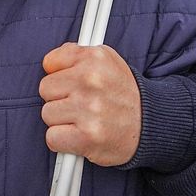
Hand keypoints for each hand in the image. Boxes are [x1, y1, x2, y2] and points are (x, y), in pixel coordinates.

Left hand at [39, 43, 141, 166]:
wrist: (150, 124)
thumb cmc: (123, 93)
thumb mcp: (108, 60)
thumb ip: (78, 55)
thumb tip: (50, 62)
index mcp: (95, 58)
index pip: (49, 62)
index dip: (59, 75)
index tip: (71, 83)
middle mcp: (92, 80)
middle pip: (45, 89)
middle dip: (59, 98)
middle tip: (81, 103)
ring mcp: (89, 109)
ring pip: (47, 114)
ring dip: (62, 120)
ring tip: (84, 119)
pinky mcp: (87, 137)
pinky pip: (52, 137)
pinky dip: (63, 141)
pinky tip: (80, 135)